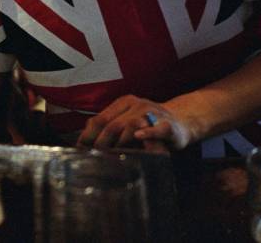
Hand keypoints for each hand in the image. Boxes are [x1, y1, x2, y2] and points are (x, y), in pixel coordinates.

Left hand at [76, 95, 192, 152]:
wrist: (180, 121)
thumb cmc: (147, 124)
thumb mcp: (126, 120)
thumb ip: (107, 127)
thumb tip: (82, 141)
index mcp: (123, 103)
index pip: (100, 119)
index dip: (88, 135)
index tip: (81, 150)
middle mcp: (137, 105)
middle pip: (113, 124)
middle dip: (101, 142)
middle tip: (96, 158)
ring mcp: (153, 113)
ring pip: (132, 125)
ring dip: (120, 142)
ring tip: (112, 156)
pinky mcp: (168, 125)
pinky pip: (157, 128)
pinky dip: (147, 133)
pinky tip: (138, 137)